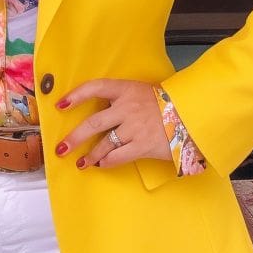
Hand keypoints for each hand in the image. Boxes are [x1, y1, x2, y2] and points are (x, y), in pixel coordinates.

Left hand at [54, 79, 170, 169]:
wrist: (191, 114)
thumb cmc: (165, 102)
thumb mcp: (141, 91)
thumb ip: (121, 99)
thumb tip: (100, 111)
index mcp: (126, 89)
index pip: (96, 87)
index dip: (76, 95)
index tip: (61, 105)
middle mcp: (127, 108)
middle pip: (94, 122)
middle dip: (75, 136)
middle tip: (61, 147)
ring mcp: (134, 128)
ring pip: (105, 143)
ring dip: (90, 155)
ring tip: (80, 162)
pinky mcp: (143, 145)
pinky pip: (119, 156)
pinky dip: (108, 162)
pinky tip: (102, 164)